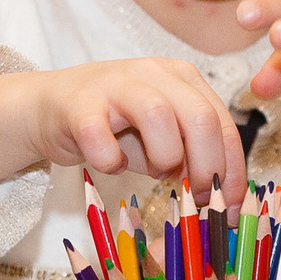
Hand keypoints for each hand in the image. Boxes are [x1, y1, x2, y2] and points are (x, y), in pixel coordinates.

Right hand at [26, 59, 246, 185]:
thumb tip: (223, 198)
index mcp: (183, 78)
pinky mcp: (78, 103)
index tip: (229, 206)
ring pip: (158, 115)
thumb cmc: (114, 125)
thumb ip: (192, 156)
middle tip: (196, 196)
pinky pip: (100, 136)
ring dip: (163, 157)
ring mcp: (114, 84)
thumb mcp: (162, 138)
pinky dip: (110, 160)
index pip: (222, 123)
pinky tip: (111, 162)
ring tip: (153, 172)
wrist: (49, 106)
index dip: (231, 169)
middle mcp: (153, 72)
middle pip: (199, 116)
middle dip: (206, 166)